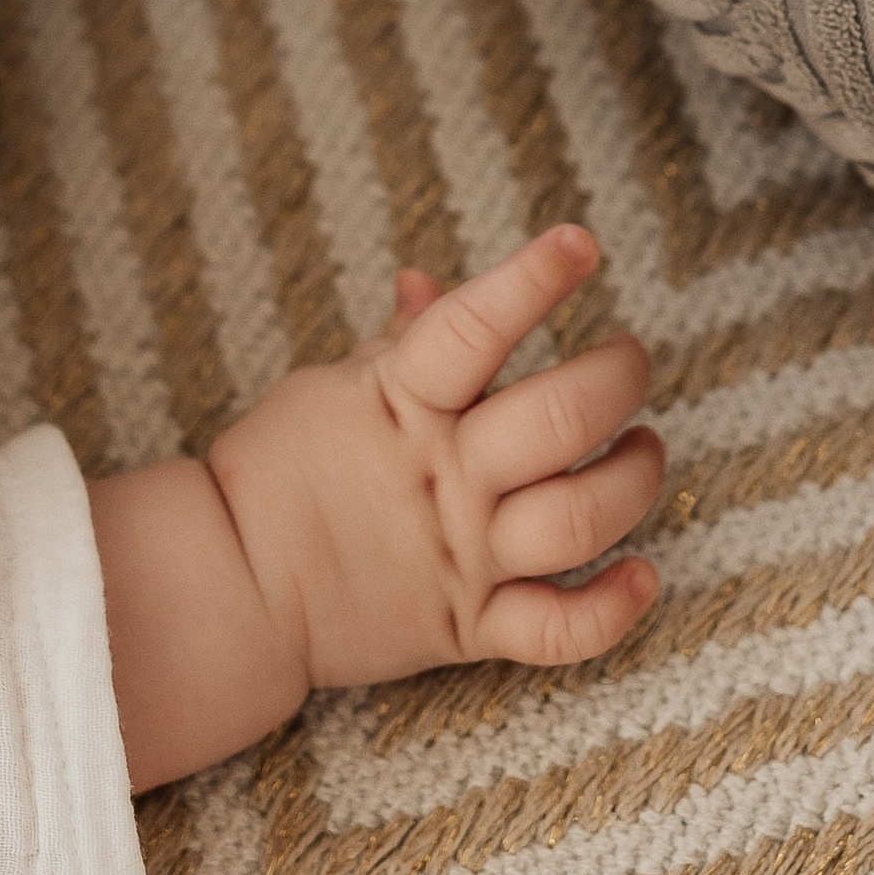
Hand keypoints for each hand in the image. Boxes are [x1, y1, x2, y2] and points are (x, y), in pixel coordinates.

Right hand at [89, 226, 661, 786]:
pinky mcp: (467, 626)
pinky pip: (559, 630)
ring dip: (634, 478)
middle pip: (561, 420)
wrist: (228, 587)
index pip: (477, 326)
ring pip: (581, 517)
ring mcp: (461, 555)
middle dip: (618, 378)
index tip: (582, 244)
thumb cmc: (276, 471)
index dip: (534, 278)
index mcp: (401, 403)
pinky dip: (612, 609)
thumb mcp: (330, 387)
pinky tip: (645, 573)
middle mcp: (444, 476)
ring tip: (642, 448)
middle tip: (630, 359)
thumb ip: (397, 341)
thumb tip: (429, 280)